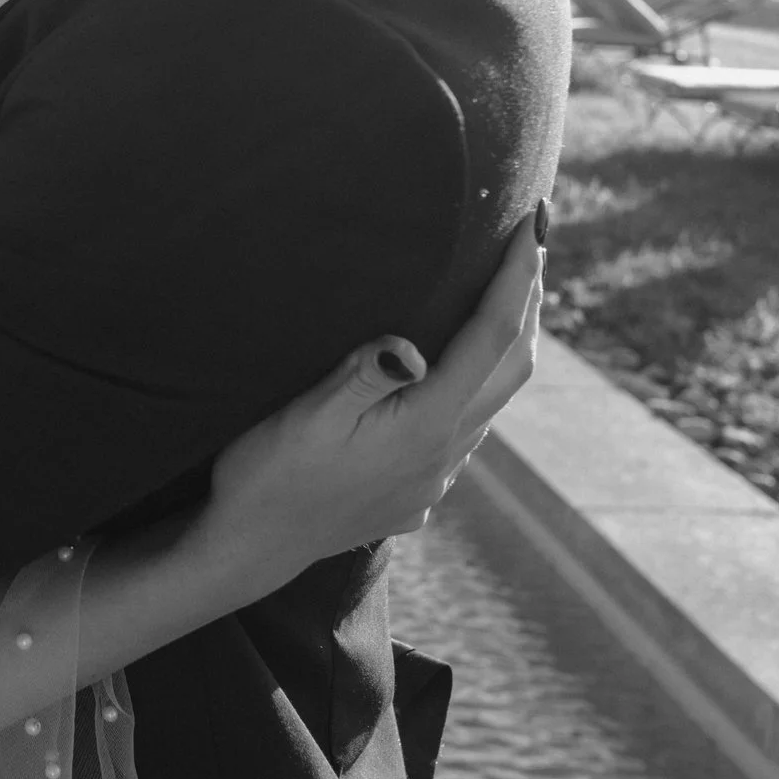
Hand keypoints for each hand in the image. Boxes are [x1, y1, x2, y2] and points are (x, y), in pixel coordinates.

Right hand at [198, 208, 546, 593]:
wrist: (249, 550)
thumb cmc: (267, 476)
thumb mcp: (304, 418)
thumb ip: (361, 376)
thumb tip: (410, 345)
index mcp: (424, 426)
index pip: (490, 337)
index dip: (512, 278)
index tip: (528, 227)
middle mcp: (443, 454)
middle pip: (513, 367)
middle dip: (528, 301)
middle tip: (530, 244)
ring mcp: (435, 478)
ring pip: (495, 400)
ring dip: (507, 343)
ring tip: (504, 293)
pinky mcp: (417, 492)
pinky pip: (466, 430)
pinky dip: (477, 384)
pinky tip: (455, 369)